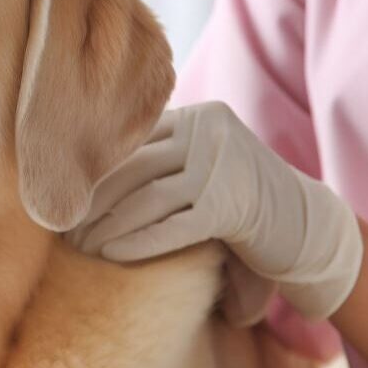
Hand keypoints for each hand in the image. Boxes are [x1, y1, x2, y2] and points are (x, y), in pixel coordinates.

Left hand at [67, 102, 362, 322]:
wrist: (305, 224)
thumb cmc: (238, 194)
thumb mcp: (203, 157)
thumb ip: (162, 149)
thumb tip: (86, 157)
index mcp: (199, 115)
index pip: (132, 139)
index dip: (93, 168)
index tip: (62, 190)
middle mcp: (210, 133)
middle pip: (133, 166)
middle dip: (93, 200)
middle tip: (63, 225)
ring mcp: (222, 169)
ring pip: (146, 198)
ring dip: (106, 226)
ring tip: (80, 245)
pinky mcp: (231, 208)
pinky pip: (172, 226)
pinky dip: (137, 241)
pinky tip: (110, 253)